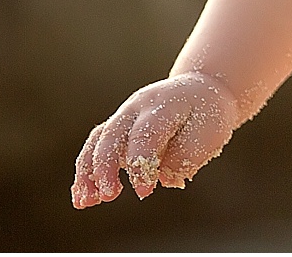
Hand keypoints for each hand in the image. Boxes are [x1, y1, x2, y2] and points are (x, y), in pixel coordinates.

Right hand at [71, 72, 239, 207]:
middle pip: (113, 134)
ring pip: (97, 140)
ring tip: (85, 202)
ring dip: (88, 172)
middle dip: (107, 167)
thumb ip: (185, 156)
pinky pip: (94, 147)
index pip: (146, 134)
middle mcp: (138, 106)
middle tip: (110, 196)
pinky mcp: (116, 128)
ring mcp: (124, 115)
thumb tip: (160, 177)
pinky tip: (81, 198)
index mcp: (165, 103)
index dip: (142, 163)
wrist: (199, 89)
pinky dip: (86, 173)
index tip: (144, 192)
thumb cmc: (207, 114)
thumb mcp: (210, 132)